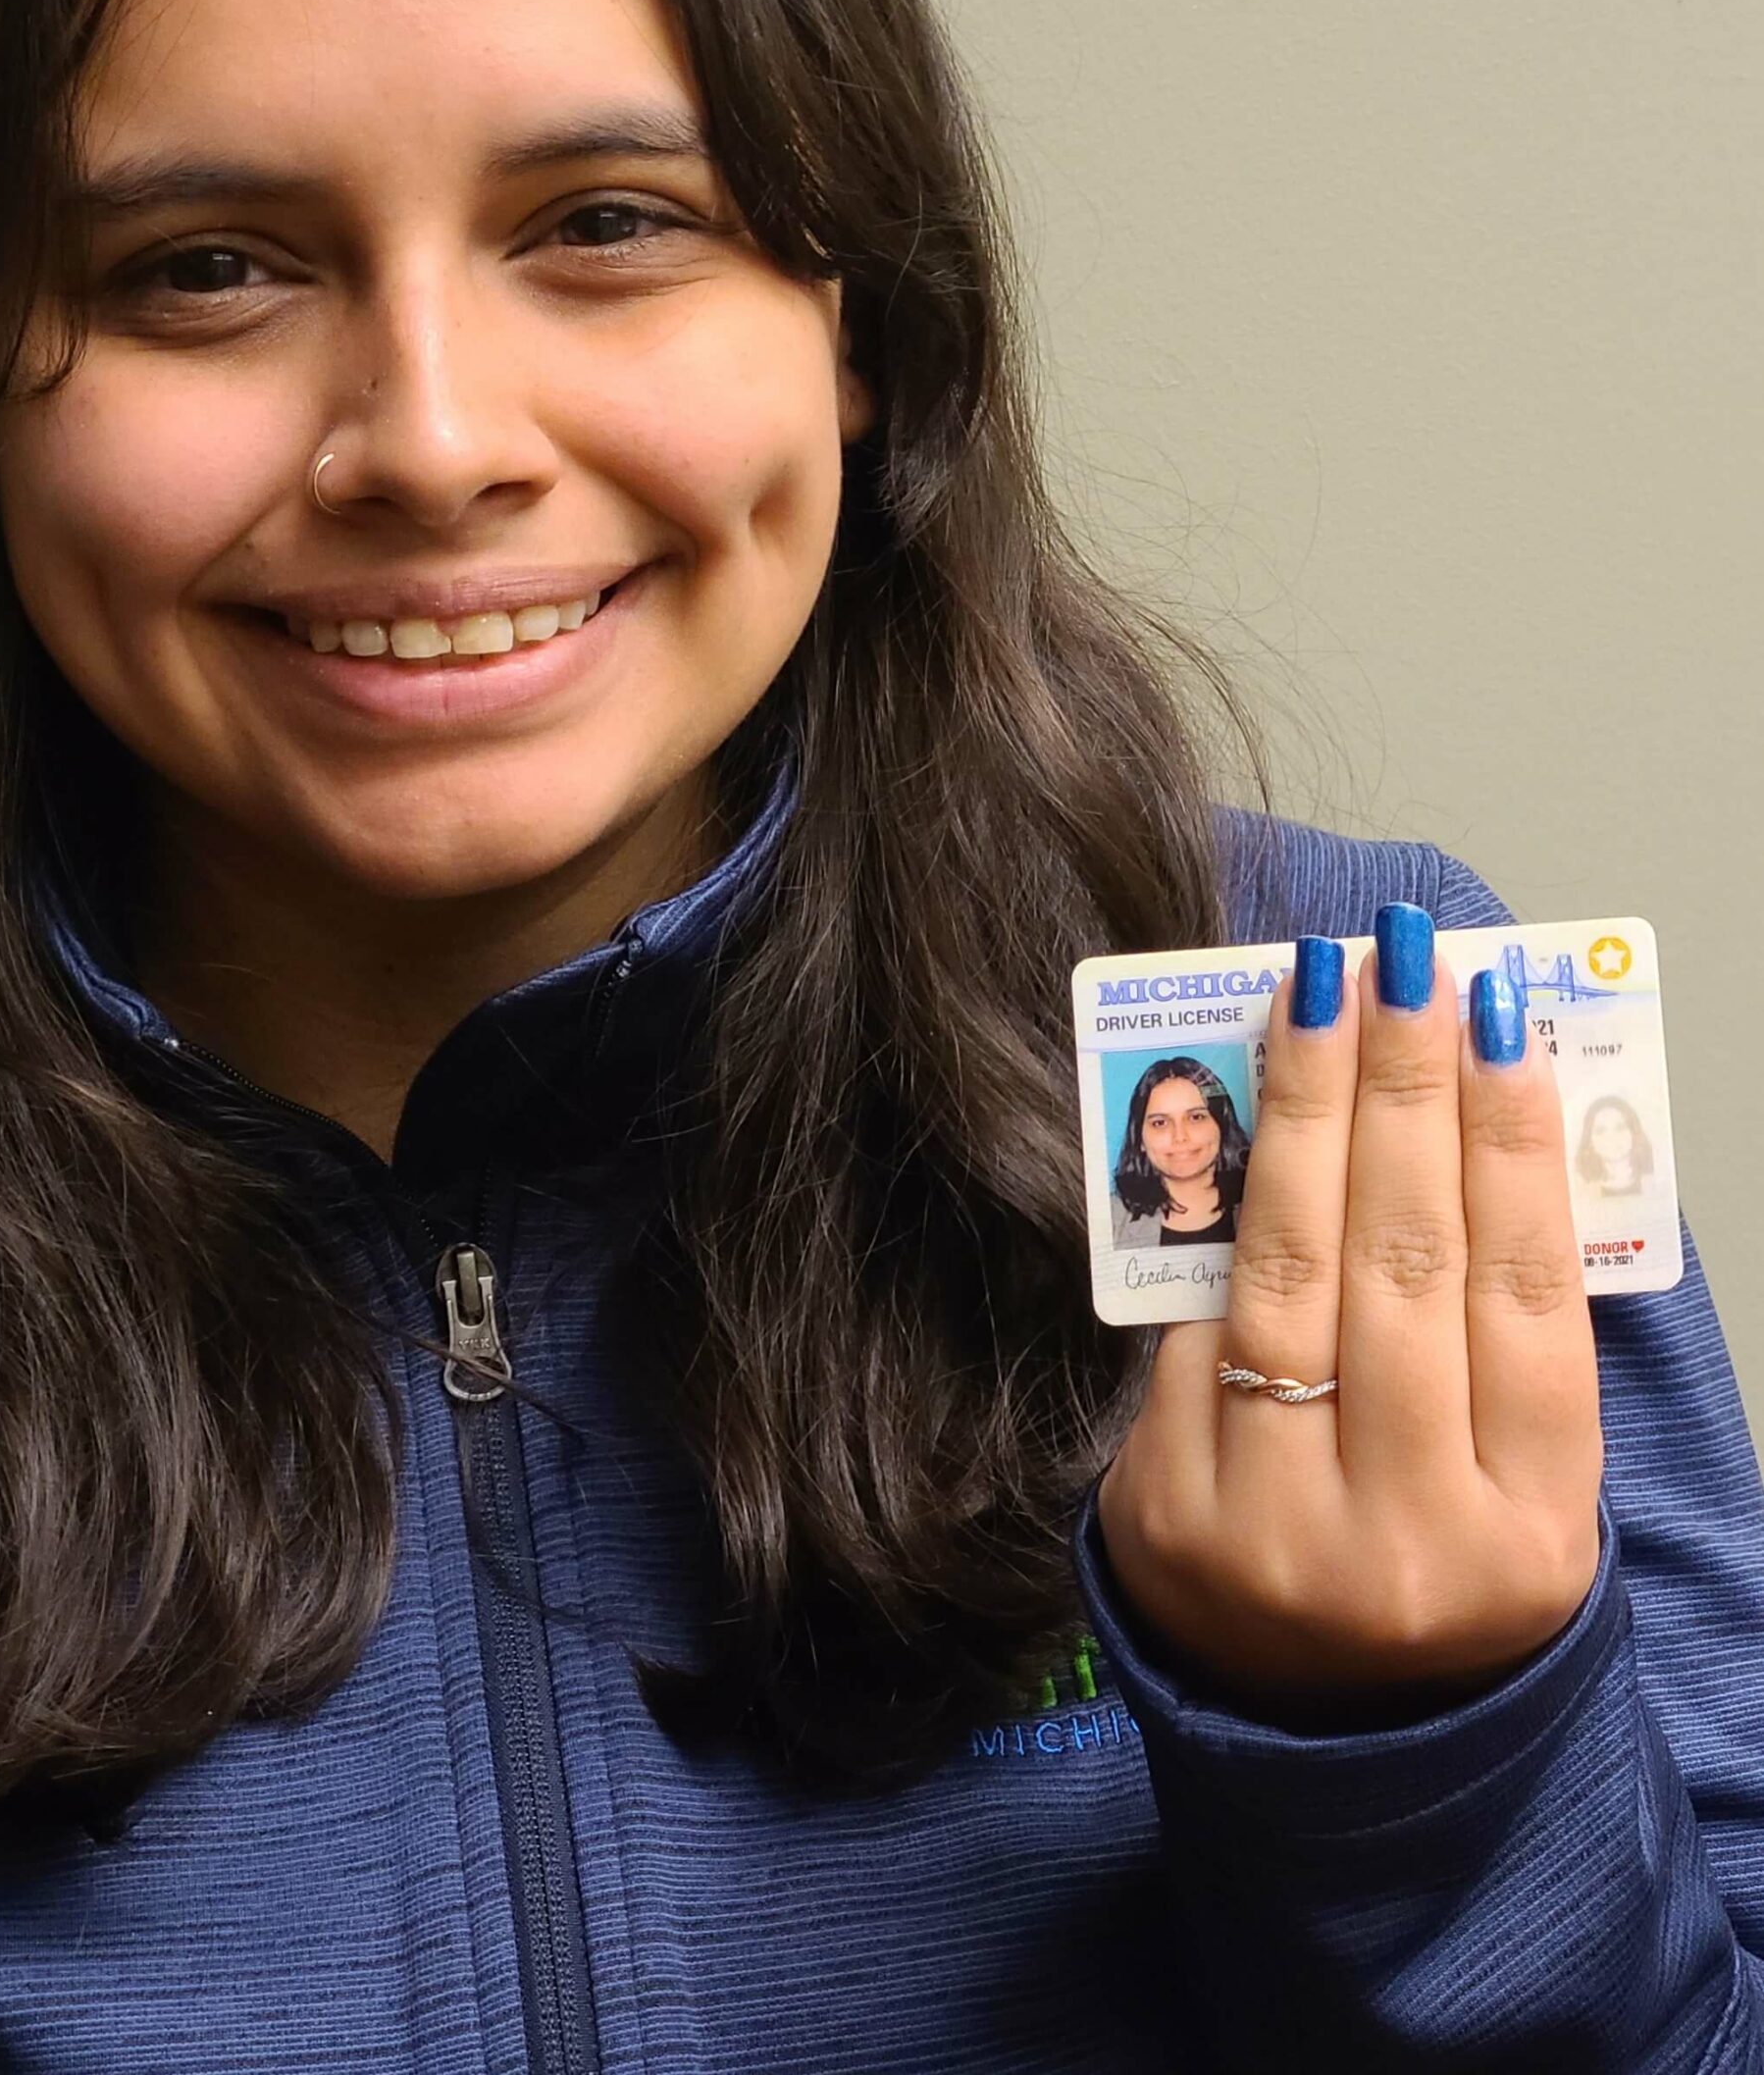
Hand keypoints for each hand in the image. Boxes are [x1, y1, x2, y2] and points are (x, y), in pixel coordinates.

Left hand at [1096, 905, 1604, 1707]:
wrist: (1318, 1731)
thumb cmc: (1435, 1563)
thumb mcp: (1518, 1480)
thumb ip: (1502, 1331)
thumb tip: (1470, 1117)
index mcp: (1531, 1528)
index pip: (1526, 1294)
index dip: (1510, 1140)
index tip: (1493, 1013)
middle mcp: (1407, 1537)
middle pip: (1405, 1264)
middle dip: (1400, 1089)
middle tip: (1396, 962)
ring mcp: (1273, 1531)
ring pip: (1288, 1278)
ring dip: (1303, 1114)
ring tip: (1316, 997)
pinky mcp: (1162, 1514)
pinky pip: (1193, 1328)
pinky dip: (1219, 1215)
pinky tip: (1235, 1110)